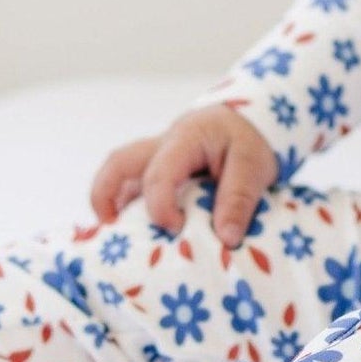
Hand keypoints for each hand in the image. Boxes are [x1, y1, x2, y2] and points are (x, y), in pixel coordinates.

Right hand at [88, 103, 280, 247]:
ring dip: (111, 203)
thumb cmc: (249, 140)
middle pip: (118, 163)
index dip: (160, 207)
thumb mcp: (254, 165)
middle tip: (110, 232)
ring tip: (116, 240)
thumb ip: (239, 198)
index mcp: (185, 139)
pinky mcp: (158, 170)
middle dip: (105, 196)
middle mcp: (162, 146)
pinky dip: (127, 208)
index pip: (158, 173)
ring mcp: (156, 158)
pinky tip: (136, 235)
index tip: (177, 229)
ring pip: (119, 173)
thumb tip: (226, 237)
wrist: (249, 121)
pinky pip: (132, 185)